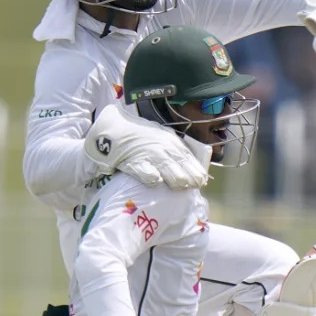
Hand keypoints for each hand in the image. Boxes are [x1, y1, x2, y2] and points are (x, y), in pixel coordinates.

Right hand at [84, 105, 209, 189]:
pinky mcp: (132, 161)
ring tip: (182, 186)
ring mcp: (146, 153)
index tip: (203, 180)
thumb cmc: (139, 137)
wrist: (112, 130)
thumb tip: (192, 167)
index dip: (195, 168)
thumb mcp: (160, 138)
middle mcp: (160, 146)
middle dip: (188, 174)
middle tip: (195, 186)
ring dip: (175, 176)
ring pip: (165, 166)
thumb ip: (174, 150)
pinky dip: (150, 175)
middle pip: (178, 162)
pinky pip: (143, 169)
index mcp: (169, 140)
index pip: (186, 155)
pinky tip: (157, 181)